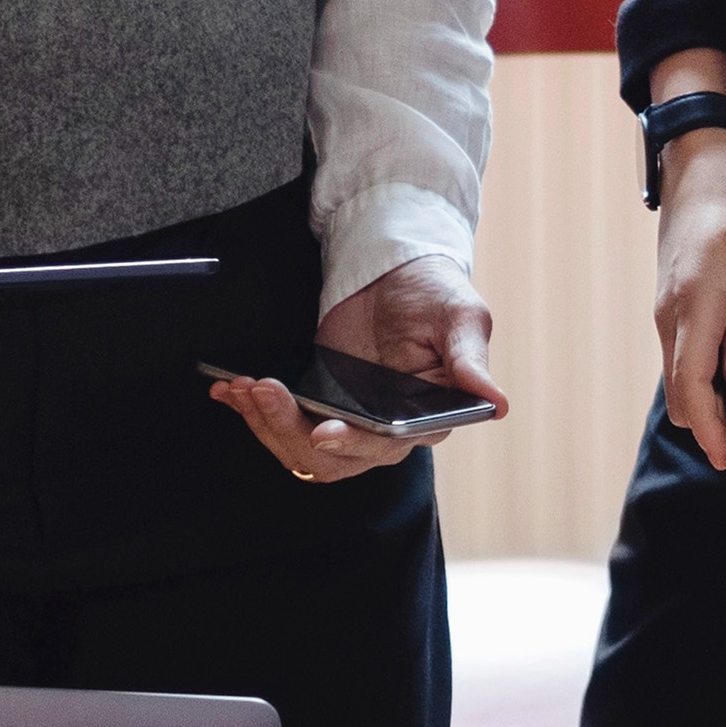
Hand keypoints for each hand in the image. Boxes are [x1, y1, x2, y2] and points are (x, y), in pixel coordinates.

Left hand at [209, 257, 503, 481]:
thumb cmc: (435, 290)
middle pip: (334, 459)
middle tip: (263, 391)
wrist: (394, 268)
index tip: (322, 430)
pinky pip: (282, 425)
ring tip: (242, 387)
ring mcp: (348, 420)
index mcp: (427, 417)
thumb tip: (497, 404)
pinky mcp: (317, 403)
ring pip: (300, 450)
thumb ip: (469, 361)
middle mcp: (386, 430)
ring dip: (266, 424)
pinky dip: (252, 412)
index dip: (353, 444)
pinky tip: (228, 390)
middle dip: (291, 430)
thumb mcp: (460, 316)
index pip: (386, 446)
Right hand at [648, 124, 725, 469]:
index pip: (691, 389)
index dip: (711, 430)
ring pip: (690, 376)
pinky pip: (692, 353)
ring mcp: (667, 313)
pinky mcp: (674, 307)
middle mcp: (669, 318)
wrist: (699, 165)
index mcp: (692, 307)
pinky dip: (722, 362)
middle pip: (686, 395)